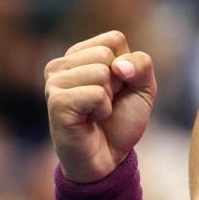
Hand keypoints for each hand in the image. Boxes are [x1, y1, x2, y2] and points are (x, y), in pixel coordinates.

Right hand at [45, 31, 156, 182]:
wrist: (107, 160)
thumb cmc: (120, 121)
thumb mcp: (143, 87)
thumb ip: (141, 64)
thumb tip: (118, 65)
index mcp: (79, 55)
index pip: (114, 39)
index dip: (127, 66)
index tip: (117, 88)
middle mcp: (61, 64)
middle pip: (106, 53)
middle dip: (118, 82)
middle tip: (105, 103)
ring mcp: (55, 82)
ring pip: (102, 72)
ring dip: (109, 98)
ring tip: (96, 113)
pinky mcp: (56, 102)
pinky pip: (96, 94)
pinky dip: (103, 110)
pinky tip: (90, 121)